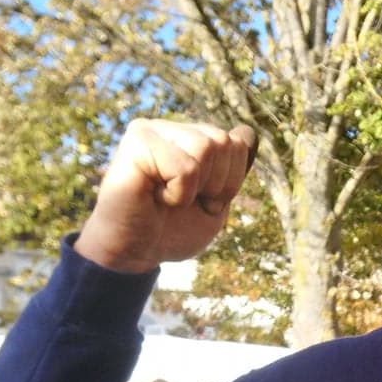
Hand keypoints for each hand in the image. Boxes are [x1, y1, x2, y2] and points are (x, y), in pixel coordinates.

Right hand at [76, 118, 258, 273]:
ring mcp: (151, 130)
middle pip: (224, 142)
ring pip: (207, 148)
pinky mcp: (137, 141)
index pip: (238, 142)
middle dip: (217, 185)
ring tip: (169, 199)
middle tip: (186, 203)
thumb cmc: (171, 230)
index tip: (204, 201)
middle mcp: (169, 128)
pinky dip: (178, 194)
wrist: (133, 253)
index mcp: (188, 138)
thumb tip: (248, 132)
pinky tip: (154, 197)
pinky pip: (185, 167)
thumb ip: (233, 169)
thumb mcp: (216, 201)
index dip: (231, 182)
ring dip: (196, 189)